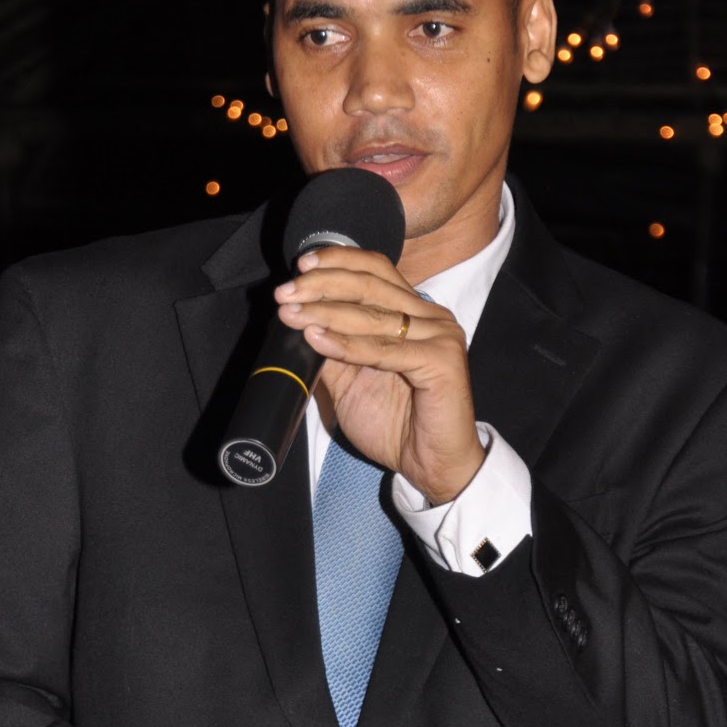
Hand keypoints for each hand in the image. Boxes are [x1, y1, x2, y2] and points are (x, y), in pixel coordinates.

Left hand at [274, 248, 483, 503]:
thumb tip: (297, 323)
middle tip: (286, 293)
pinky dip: (346, 345)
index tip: (300, 266)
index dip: (338, 262)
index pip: (376, 270)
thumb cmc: (398, 424)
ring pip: (373, 316)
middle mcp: (432, 317)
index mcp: (415, 312)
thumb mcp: (352, 380)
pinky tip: (317, 339)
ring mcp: (440, 336)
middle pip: (371, 285)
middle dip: (322, 285)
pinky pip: (384, 350)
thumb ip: (333, 350)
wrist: (431, 464)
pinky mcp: (441, 361)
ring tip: (291, 315)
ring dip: (325, 312)